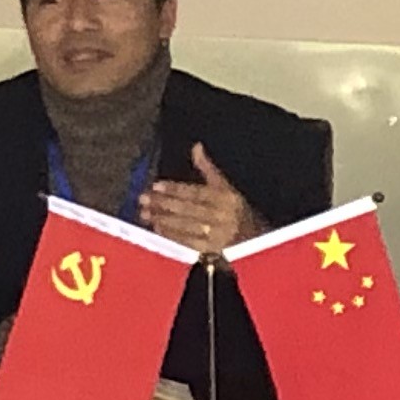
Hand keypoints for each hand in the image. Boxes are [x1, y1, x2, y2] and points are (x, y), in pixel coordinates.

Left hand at [138, 143, 254, 259]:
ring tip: (145, 213)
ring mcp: (217, 235)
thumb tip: (196, 147)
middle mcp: (222, 216)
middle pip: (187, 209)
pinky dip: (171, 235)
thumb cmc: (237, 211)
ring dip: (163, 219)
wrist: (256, 242)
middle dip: (163, 204)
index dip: (174, 189)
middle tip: (143, 199)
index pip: (195, 192)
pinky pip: (188, 242)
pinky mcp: (212, 252)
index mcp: (226, 197)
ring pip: (185, 226)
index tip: (155, 186)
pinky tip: (158, 228)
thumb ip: (209, 169)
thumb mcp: (227, 188)